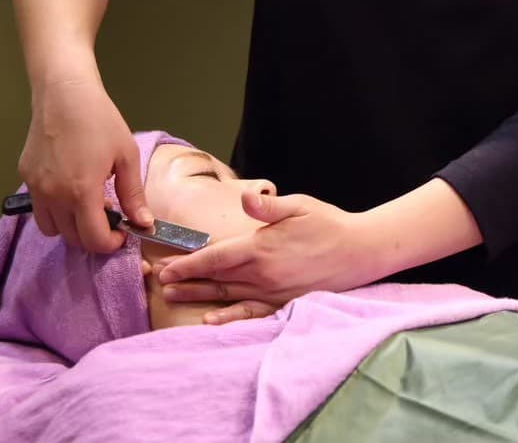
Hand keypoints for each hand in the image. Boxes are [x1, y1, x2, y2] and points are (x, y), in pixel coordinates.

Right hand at [18, 72, 150, 253]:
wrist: (65, 95)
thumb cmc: (101, 121)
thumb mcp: (126, 156)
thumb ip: (133, 194)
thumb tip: (144, 223)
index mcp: (81, 192)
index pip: (93, 239)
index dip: (110, 244)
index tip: (122, 233)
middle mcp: (53, 196)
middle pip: (71, 238)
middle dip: (93, 236)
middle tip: (109, 217)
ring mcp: (35, 188)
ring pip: (50, 228)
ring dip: (70, 226)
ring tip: (88, 204)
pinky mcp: (25, 177)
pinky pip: (39, 207)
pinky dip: (54, 210)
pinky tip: (70, 188)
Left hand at [156, 192, 379, 322]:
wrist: (359, 252)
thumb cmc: (329, 224)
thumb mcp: (300, 206)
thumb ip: (269, 207)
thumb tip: (247, 198)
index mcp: (261, 247)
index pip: (214, 258)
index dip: (187, 263)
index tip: (165, 267)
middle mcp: (262, 274)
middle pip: (214, 278)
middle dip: (183, 278)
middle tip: (157, 280)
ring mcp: (272, 292)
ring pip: (225, 295)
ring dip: (197, 296)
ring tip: (173, 294)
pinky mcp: (283, 302)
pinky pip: (249, 313)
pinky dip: (228, 318)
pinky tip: (210, 320)